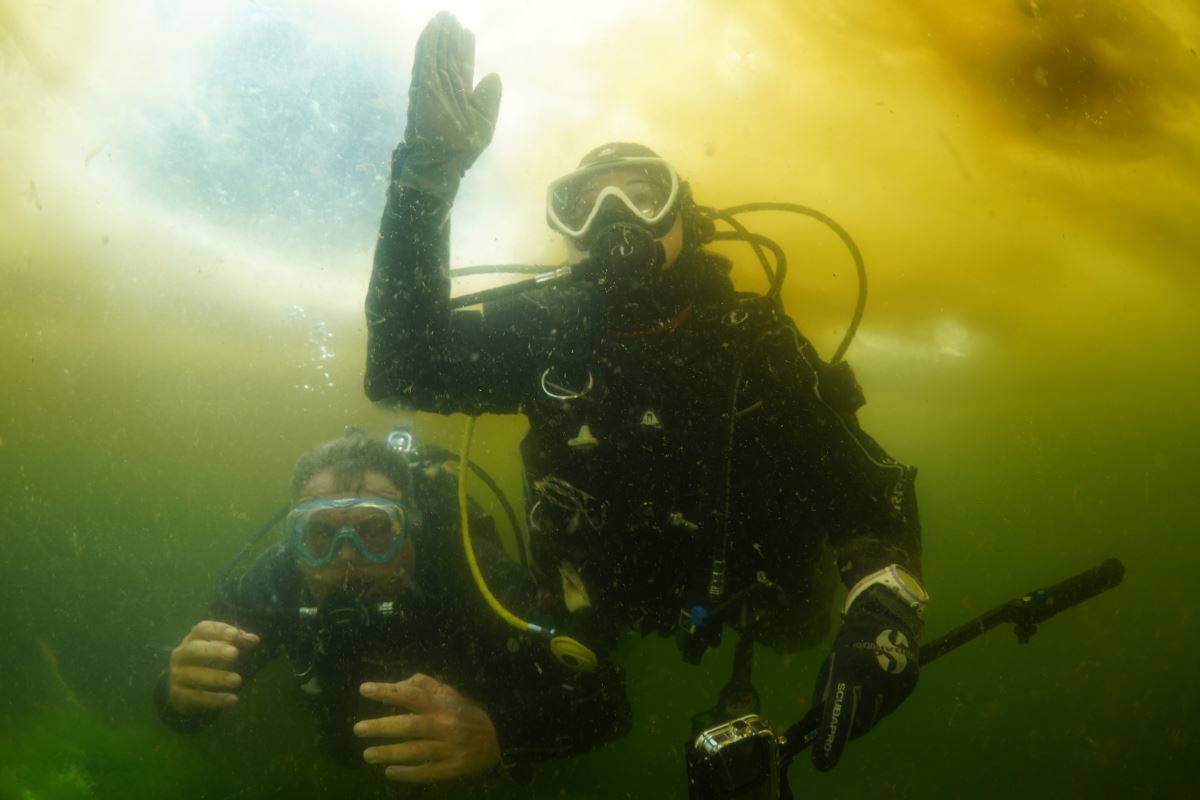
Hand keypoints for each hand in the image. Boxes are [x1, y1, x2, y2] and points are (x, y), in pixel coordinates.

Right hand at [166, 621, 259, 713]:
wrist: (186, 689)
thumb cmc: (211, 661)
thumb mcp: (225, 649)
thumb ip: (239, 643)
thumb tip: (254, 639)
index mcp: (193, 638)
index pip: (202, 629)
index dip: (219, 630)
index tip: (235, 635)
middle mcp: (181, 654)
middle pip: (195, 649)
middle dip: (214, 651)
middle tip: (234, 654)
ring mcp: (178, 674)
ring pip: (195, 675)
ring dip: (217, 678)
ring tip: (237, 680)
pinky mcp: (178, 694)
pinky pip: (196, 697)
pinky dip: (215, 699)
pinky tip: (232, 699)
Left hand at [355, 673, 501, 782]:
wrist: (500, 739)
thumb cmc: (468, 714)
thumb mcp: (451, 694)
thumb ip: (426, 685)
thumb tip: (399, 683)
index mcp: (443, 704)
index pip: (411, 695)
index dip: (387, 691)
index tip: (364, 689)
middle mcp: (445, 724)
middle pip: (409, 725)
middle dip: (382, 726)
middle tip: (358, 728)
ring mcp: (449, 748)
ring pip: (415, 751)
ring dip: (389, 753)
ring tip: (367, 754)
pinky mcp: (453, 768)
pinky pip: (428, 772)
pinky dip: (408, 774)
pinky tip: (389, 772)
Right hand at [396, 12, 501, 198]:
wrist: (442, 164)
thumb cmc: (463, 150)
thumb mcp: (485, 122)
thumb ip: (489, 99)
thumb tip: (493, 75)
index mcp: (459, 97)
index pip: (461, 66)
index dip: (464, 49)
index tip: (466, 31)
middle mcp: (445, 89)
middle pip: (448, 56)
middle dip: (450, 37)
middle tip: (451, 16)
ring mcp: (432, 87)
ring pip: (435, 54)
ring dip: (438, 34)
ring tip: (443, 16)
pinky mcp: (423, 87)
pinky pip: (425, 60)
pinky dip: (429, 43)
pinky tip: (433, 28)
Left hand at [811, 586, 920, 770]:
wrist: (888, 613)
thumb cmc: (851, 640)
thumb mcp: (832, 663)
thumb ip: (827, 694)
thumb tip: (821, 724)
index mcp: (849, 670)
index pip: (838, 715)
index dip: (830, 741)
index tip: (821, 760)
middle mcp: (875, 678)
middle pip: (860, 723)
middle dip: (847, 728)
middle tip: (838, 725)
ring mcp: (896, 681)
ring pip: (876, 717)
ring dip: (865, 715)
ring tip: (861, 695)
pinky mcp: (910, 682)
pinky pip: (891, 706)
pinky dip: (881, 704)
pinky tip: (877, 688)